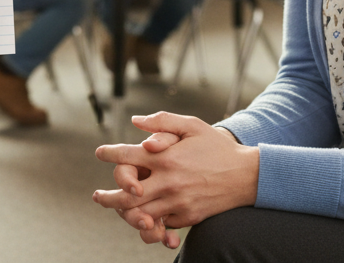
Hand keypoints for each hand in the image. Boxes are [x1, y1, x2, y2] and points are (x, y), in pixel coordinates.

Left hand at [92, 113, 258, 247]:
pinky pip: (161, 222)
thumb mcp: (192, 125)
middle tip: (97, 196)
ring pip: (140, 213)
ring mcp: (177, 201)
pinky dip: (148, 222)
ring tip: (114, 208)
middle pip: (126, 194)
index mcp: (165, 157)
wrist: (246, 175)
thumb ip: (162, 121)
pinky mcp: (187, 216)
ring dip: (123, 212)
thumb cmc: (217, 146)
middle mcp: (168, 181)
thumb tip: (136, 121)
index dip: (109, 154)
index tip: (100, 153)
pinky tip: (141, 218)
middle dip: (107, 196)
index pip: (127, 156)